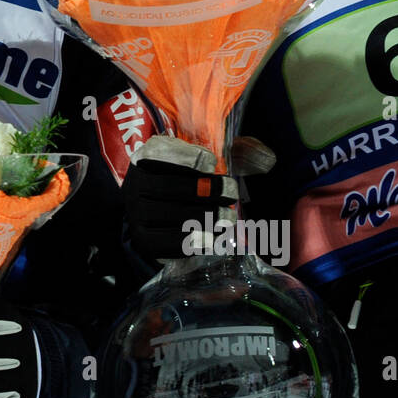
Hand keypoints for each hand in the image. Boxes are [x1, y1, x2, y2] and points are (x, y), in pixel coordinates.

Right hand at [121, 136, 273, 262]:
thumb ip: (217, 157)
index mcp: (144, 161)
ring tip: (229, 218)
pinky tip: (217, 238)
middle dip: (205, 190)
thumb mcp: (189, 164)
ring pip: (172, 217)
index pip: (161, 154)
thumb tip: (263, 156)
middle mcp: (134, 187)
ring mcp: (137, 216)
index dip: (187, 158)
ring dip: (207, 218)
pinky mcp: (145, 241)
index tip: (212, 163)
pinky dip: (198, 241)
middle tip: (232, 193)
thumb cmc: (178, 185)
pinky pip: (172, 243)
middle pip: (169, 188)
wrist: (148, 219)